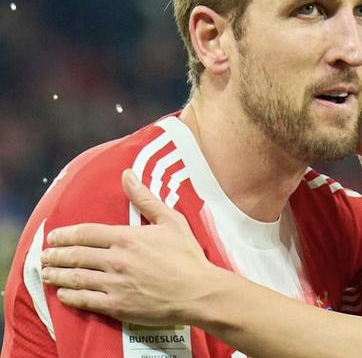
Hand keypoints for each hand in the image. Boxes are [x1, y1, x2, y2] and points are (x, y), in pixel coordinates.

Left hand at [41, 169, 218, 324]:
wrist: (197, 292)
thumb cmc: (187, 255)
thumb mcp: (171, 220)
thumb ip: (145, 198)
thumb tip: (127, 175)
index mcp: (127, 237)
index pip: (86, 233)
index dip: (66, 234)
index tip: (53, 236)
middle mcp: (116, 260)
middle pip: (76, 255)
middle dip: (56, 255)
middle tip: (44, 256)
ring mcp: (114, 284)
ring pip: (76, 278)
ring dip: (57, 276)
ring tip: (46, 274)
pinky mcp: (117, 306)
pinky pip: (86, 301)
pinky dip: (70, 297)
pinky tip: (63, 295)